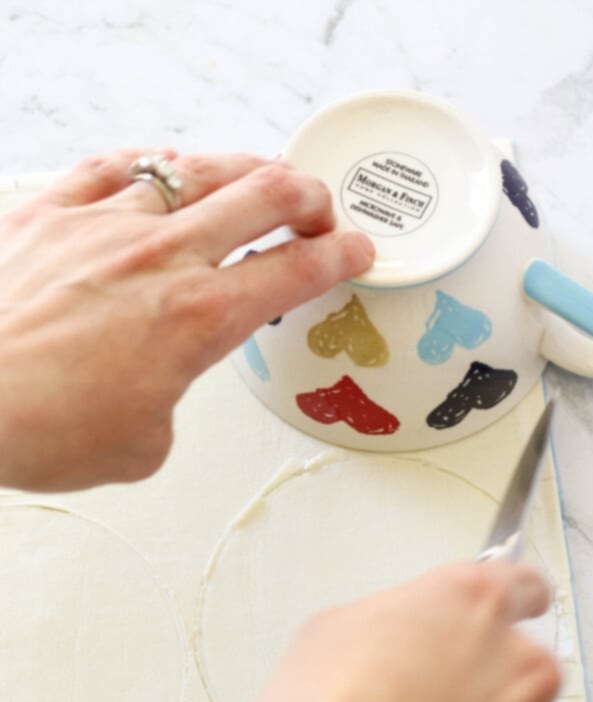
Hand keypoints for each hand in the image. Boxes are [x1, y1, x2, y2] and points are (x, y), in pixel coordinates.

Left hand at [0, 149, 373, 490]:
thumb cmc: (38, 429)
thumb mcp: (139, 447)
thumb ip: (168, 405)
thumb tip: (155, 390)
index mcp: (199, 320)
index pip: (297, 271)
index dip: (341, 255)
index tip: (355, 249)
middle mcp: (162, 258)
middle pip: (267, 196)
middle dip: (309, 196)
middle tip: (317, 209)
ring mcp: (106, 224)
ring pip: (199, 168)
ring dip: (243, 170)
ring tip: (254, 177)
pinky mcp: (51, 210)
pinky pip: (116, 165)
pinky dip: (153, 164)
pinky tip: (162, 169)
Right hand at [207, 562, 558, 701]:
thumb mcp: (331, 631)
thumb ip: (391, 619)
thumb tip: (394, 635)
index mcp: (473, 602)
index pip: (522, 584)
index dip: (500, 603)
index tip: (485, 619)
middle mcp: (517, 662)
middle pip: (517, 661)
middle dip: (479, 676)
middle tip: (422, 698)